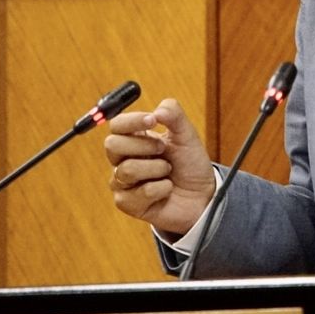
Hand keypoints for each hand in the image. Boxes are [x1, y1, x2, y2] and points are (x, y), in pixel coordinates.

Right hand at [103, 98, 215, 235]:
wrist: (203, 195)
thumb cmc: (190, 164)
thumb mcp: (187, 135)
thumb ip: (174, 115)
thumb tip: (158, 110)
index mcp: (134, 139)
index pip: (117, 125)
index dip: (131, 121)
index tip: (153, 121)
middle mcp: (123, 159)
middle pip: (112, 145)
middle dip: (143, 146)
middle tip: (163, 149)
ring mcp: (123, 182)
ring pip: (127, 170)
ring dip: (156, 168)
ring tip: (168, 171)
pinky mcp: (127, 203)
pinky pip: (139, 193)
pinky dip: (161, 189)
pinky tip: (167, 189)